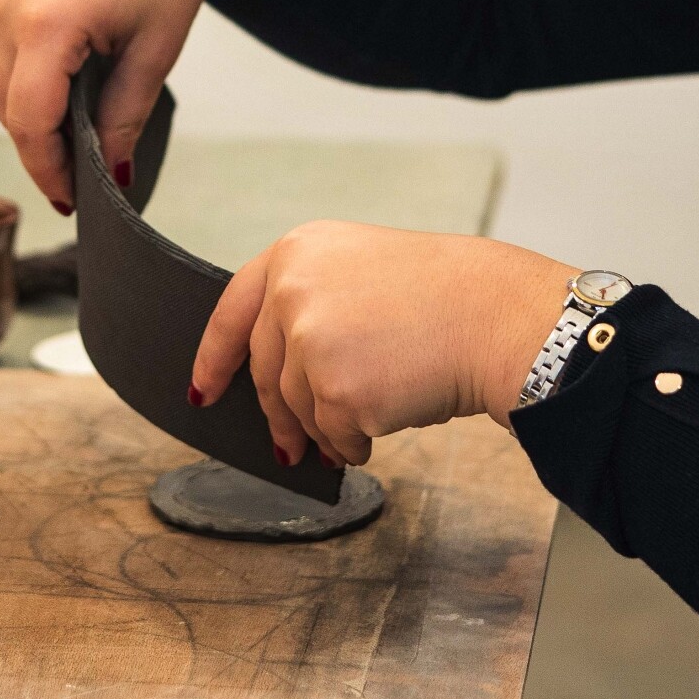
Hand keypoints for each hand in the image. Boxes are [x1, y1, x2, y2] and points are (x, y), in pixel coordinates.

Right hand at [0, 0, 247, 209]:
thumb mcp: (155, 48)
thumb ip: (125, 116)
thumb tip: (111, 175)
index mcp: (45, 22)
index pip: (29, 122)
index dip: (49, 169)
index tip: (72, 199)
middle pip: (7, 101)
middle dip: (39, 144)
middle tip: (77, 174)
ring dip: (26, 104)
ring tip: (70, 129)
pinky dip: (21, 63)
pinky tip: (58, 75)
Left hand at [190, 222, 573, 466]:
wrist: (497, 316)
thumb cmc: (447, 295)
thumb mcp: (361, 269)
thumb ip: (311, 303)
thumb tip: (282, 369)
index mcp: (297, 252)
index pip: (233, 310)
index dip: (214, 355)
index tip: (202, 389)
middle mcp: (293, 291)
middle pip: (264, 370)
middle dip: (277, 416)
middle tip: (287, 445)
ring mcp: (310, 341)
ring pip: (298, 408)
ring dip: (327, 428)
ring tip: (369, 418)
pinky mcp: (336, 390)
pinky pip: (332, 434)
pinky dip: (353, 443)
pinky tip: (382, 429)